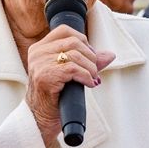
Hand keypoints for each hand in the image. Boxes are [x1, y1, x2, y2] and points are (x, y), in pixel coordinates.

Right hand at [25, 25, 114, 146]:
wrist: (41, 117)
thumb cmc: (55, 95)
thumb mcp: (71, 73)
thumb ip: (88, 61)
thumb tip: (110, 55)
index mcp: (40, 48)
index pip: (64, 30)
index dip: (83, 40)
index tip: (89, 55)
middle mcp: (37, 53)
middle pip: (74, 41)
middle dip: (91, 56)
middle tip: (94, 70)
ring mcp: (40, 64)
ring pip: (76, 55)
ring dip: (91, 68)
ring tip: (92, 78)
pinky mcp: (46, 76)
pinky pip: (74, 69)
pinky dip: (87, 76)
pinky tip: (89, 84)